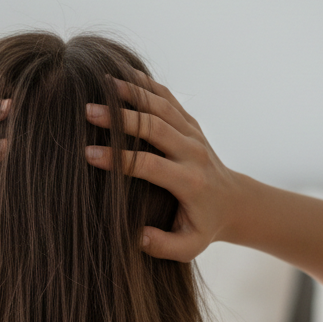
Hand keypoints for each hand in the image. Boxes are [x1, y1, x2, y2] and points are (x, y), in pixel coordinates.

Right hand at [84, 75, 242, 260]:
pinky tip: (122, 74)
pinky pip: (167, 97)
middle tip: (87, 112)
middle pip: (154, 126)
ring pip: (161, 104)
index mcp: (189, 181)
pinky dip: (145, 84)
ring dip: (131, 92)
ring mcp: (193, 134)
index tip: (88, 154)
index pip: (148, 164)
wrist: (235, 203)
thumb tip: (136, 236)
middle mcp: (193, 152)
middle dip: (119, 118)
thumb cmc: (205, 226)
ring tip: (100, 83)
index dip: (117, 158)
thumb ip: (162, 245)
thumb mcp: (189, 246)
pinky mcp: (191, 123)